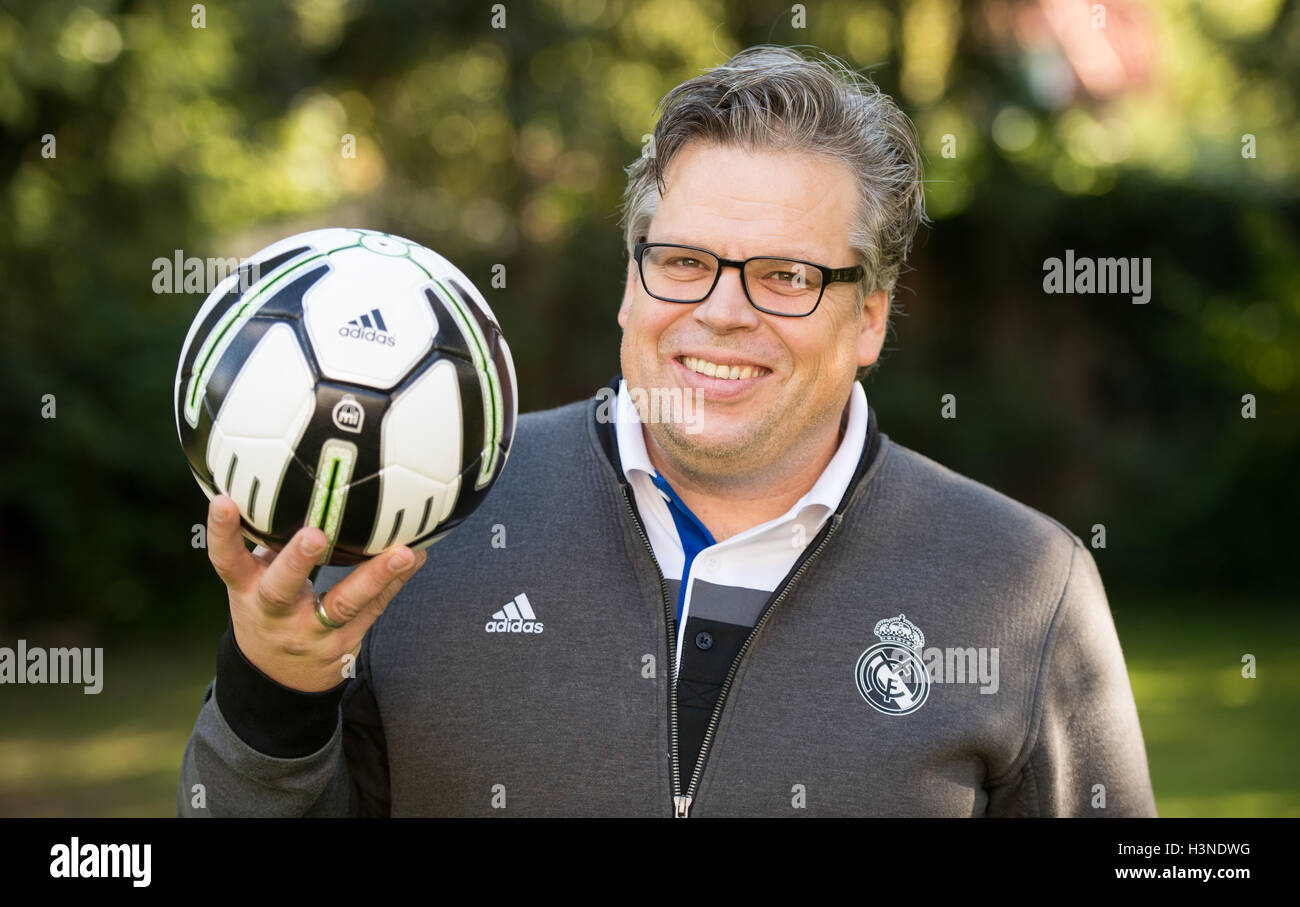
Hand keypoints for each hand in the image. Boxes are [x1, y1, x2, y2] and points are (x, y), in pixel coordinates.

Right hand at [205, 494, 425, 691]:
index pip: (227, 561)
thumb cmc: (269, 612)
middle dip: (296, 561)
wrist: (279, 681)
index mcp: (247, 592)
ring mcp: (312, 633)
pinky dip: (396, 581)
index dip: (222, 533)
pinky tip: (417, 555)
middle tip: (314, 534)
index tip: (224, 501)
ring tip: (403, 552)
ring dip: (375, 575)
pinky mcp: (345, 643)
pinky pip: (374, 608)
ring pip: (343, 604)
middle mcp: (276, 614)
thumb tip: (281, 483)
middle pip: (281, 589)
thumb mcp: (253, 583)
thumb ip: (265, 542)